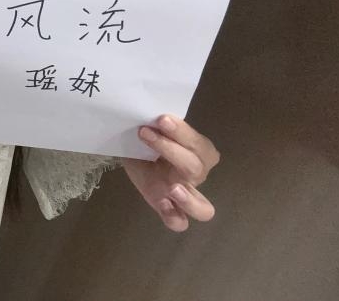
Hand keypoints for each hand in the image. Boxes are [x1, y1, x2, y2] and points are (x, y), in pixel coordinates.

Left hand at [122, 114, 219, 231]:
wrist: (134, 154)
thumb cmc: (151, 139)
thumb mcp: (154, 129)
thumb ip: (158, 125)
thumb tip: (150, 116)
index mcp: (199, 151)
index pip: (198, 144)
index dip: (181, 132)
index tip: (160, 119)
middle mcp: (197, 174)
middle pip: (196, 167)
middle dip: (171, 149)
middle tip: (146, 133)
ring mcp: (186, 196)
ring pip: (203, 209)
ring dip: (188, 200)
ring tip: (172, 188)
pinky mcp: (170, 210)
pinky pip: (180, 223)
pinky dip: (174, 217)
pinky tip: (162, 203)